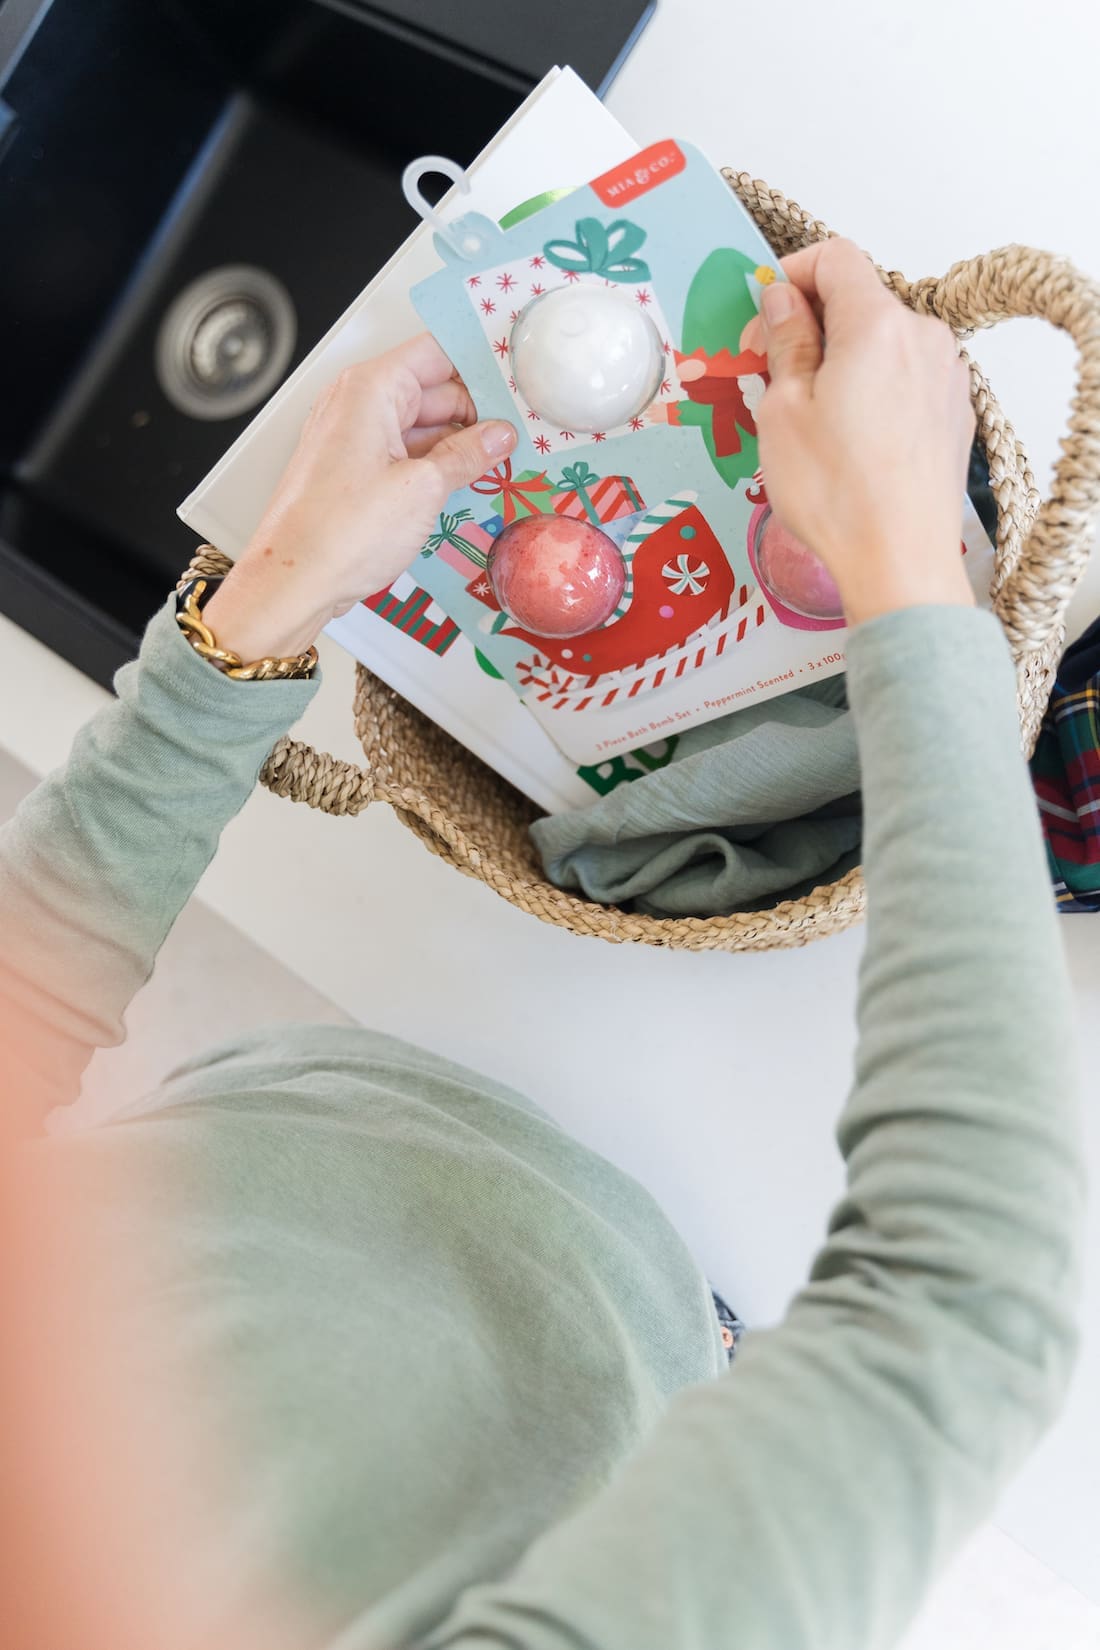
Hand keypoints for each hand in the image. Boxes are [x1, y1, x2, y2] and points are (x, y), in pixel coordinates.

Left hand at [202, 335, 516, 660]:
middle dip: (477, 410)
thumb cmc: (340, 532)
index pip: (436, 352)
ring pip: (422, 426)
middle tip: (524, 431)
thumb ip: (466, 455)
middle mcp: (358, 404)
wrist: (293, 581)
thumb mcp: (421, 489)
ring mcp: (355, 438)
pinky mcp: (355, 471)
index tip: (518, 379)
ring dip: (460, 443)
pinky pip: (405, 454)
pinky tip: (468, 483)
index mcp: (371, 389)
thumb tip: (499, 435)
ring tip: (504, 461)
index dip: (480, 362)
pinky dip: (436, 465)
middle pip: (433, 390)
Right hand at [741, 239, 975, 624]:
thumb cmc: (839, 494)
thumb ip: (786, 341)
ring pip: (883, 342)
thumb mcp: (784, 410)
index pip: (836, 258)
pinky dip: (872, 388)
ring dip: (842, 359)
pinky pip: (905, 378)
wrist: (900, 560)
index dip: (792, 273)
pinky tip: (848, 437)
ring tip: (809, 415)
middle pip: (861, 301)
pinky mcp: (954, 411)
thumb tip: (782, 300)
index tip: (764, 312)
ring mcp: (947, 375)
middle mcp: (924, 337)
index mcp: (878, 324)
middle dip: (812, 324)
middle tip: (770, 371)